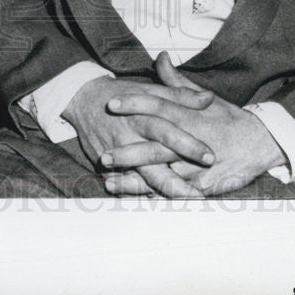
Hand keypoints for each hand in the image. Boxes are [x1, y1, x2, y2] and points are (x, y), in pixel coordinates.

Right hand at [61, 74, 215, 197]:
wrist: (84, 99)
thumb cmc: (123, 94)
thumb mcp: (151, 89)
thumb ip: (181, 95)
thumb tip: (209, 98)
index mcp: (142, 115)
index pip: (168, 130)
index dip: (188, 143)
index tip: (210, 157)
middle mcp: (129, 135)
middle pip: (154, 156)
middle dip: (176, 176)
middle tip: (200, 191)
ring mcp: (117, 153)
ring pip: (141, 176)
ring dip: (161, 190)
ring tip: (183, 203)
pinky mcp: (108, 166)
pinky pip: (124, 184)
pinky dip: (138, 195)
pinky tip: (155, 204)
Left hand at [100, 54, 286, 196]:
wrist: (260, 143)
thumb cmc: (227, 119)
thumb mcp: (204, 97)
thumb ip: (176, 82)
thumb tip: (160, 58)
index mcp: (189, 117)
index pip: (159, 106)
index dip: (135, 104)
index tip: (112, 104)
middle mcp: (190, 142)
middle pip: (156, 147)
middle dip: (128, 151)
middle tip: (103, 153)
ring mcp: (195, 167)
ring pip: (162, 175)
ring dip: (135, 180)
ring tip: (109, 181)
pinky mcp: (201, 186)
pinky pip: (174, 192)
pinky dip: (152, 195)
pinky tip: (133, 197)